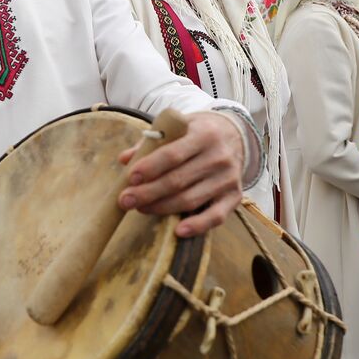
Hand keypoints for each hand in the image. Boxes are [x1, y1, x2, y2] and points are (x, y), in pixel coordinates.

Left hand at [117, 110, 245, 237]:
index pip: (172, 154)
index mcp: (203, 135)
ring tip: (140, 208)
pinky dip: (198, 225)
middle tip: (125, 201)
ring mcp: (228, 178)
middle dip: (148, 193)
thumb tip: (124, 159)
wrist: (234, 136)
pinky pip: (216, 216)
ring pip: (191, 200)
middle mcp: (219, 156)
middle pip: (178, 180)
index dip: (150, 168)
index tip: (130, 178)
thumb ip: (152, 142)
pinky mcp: (234, 197)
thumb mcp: (177, 128)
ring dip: (162, 208)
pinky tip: (178, 231)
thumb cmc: (196, 133)